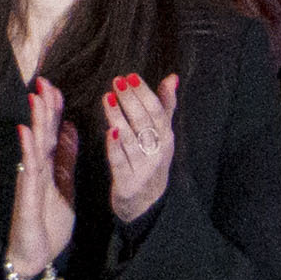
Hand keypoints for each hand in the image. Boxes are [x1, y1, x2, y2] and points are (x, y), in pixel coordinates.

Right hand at [8, 79, 82, 278]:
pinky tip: (26, 132)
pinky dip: (27, 149)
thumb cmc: (48, 223)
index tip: (56, 88)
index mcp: (50, 168)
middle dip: (45, 108)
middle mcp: (38, 170)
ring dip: (37, 122)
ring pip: (35, 146)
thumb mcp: (65, 187)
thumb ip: (66, 159)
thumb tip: (71, 129)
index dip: (55, 111)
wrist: (36, 255)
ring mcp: (30, 181)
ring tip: (37, 98)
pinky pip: (28, 170)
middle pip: (44, 134)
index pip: (53, 134)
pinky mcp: (26, 195)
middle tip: (45, 82)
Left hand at [97, 70, 178, 218]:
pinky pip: (120, 162)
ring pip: (131, 140)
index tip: (131, 76)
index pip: (157, 112)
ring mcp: (143, 169)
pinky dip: (115, 147)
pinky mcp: (128, 183)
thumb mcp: (162, 135)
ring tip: (108, 98)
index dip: (145, 93)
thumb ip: (165, 106)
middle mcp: (157, 153)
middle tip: (117, 81)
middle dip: (130, 100)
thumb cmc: (152, 160)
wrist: (147, 203)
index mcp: (166, 138)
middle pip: (144, 123)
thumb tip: (172, 77)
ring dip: (119, 117)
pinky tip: (108, 131)